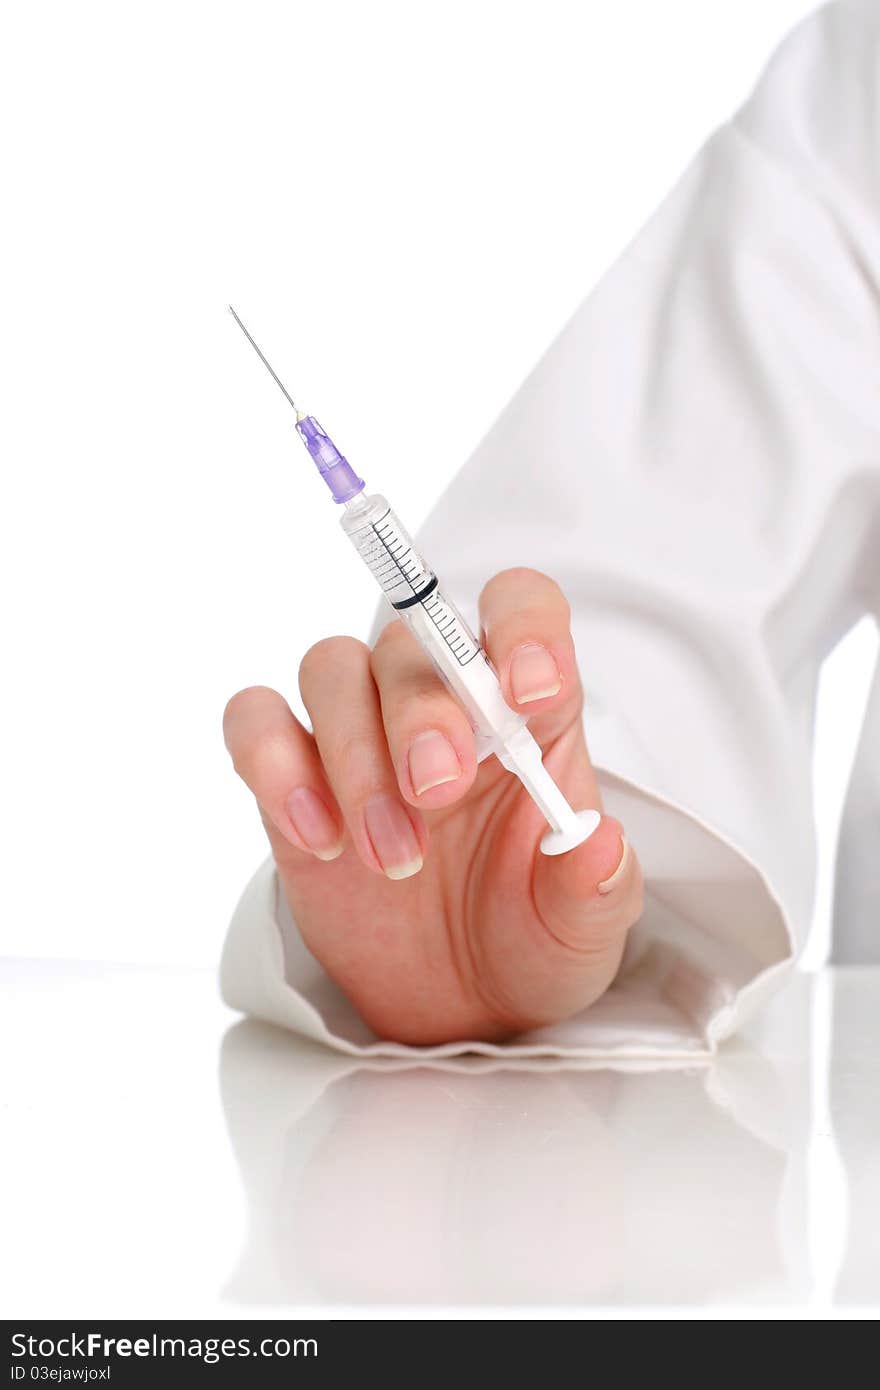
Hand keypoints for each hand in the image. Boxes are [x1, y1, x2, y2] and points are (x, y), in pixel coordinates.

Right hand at [223, 569, 641, 1043]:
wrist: (458, 1003)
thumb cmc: (529, 938)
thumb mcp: (581, 932)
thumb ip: (596, 888)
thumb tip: (599, 842)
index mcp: (526, 712)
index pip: (519, 608)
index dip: (522, 627)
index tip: (527, 691)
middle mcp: (442, 705)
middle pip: (411, 640)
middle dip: (420, 712)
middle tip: (435, 794)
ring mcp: (361, 735)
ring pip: (332, 668)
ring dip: (353, 757)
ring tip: (392, 859)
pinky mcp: (294, 776)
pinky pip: (256, 721)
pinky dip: (274, 765)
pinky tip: (318, 839)